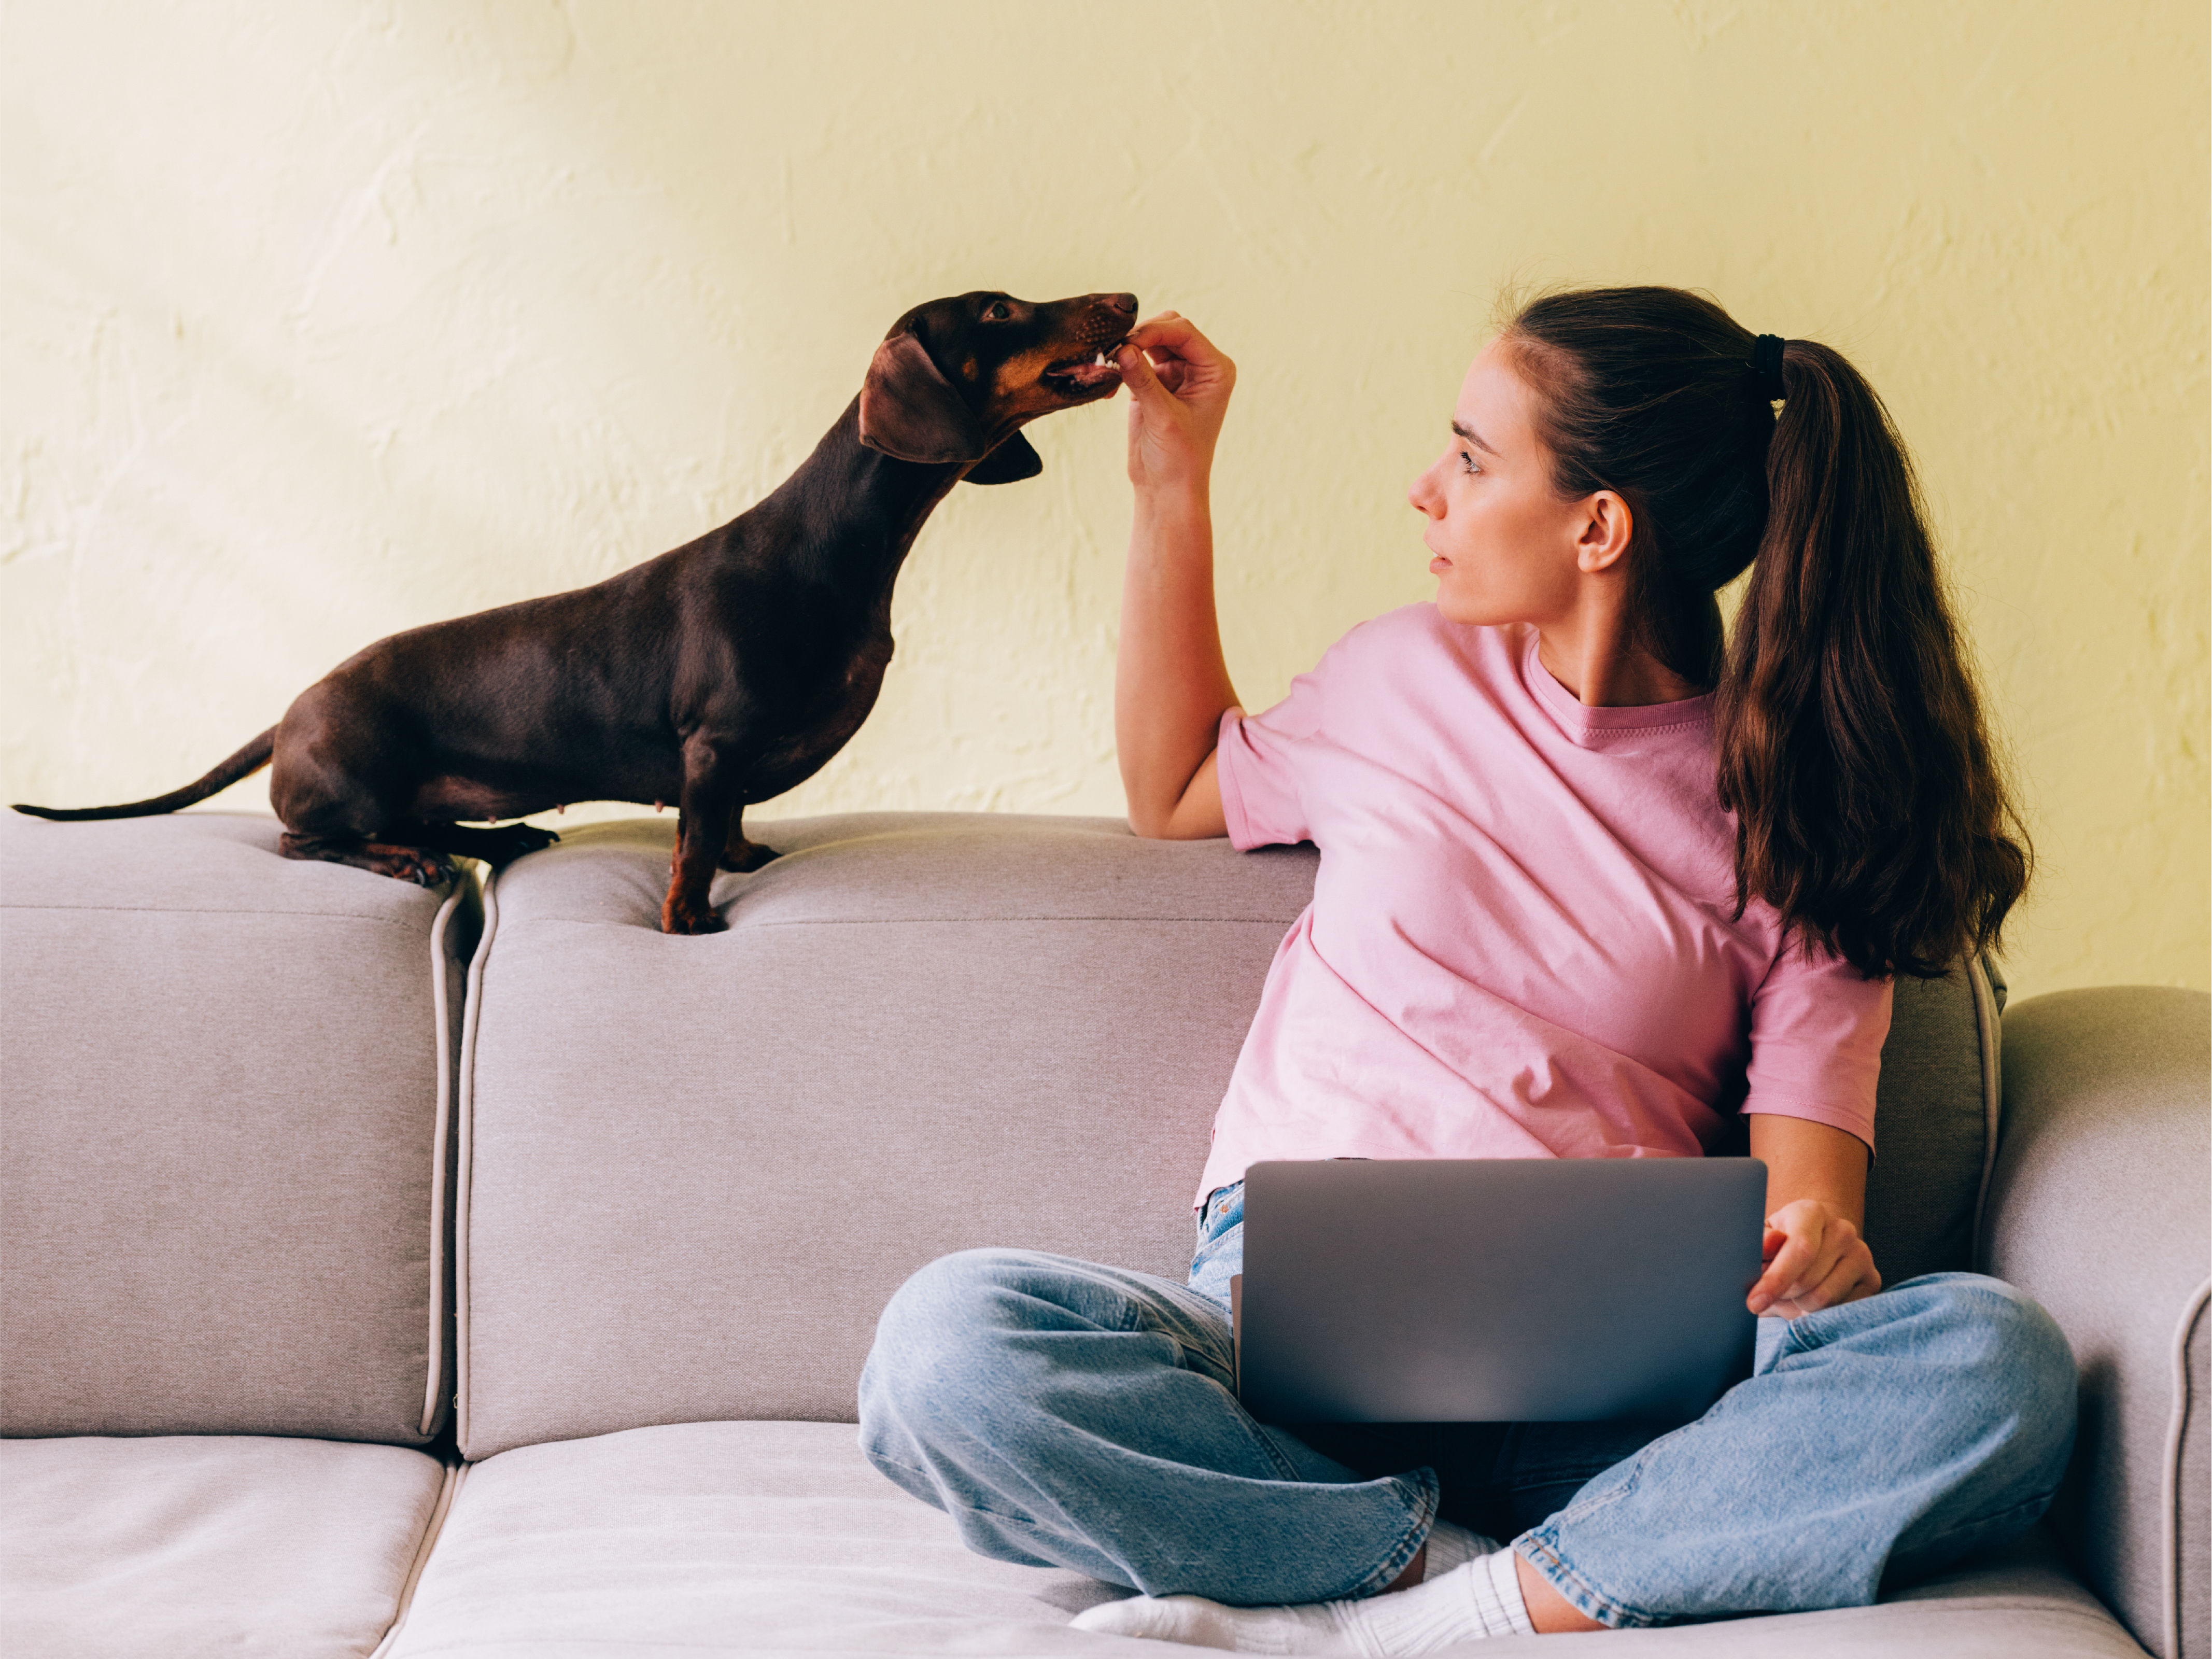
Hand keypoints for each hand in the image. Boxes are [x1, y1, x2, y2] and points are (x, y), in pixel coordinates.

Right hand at [1116, 312, 1235, 493]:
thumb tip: (1122, 348)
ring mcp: (1176, 373)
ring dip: (1128, 348)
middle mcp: (1199, 367)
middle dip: (1140, 335)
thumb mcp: (1163, 416)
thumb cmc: (1178, 458)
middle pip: (1167, 329)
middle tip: (1115, 350)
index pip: (1184, 332)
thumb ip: (1143, 379)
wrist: (1167, 488)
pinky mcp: (1154, 383)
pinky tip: (1111, 377)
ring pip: (1149, 341)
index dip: (1154, 330)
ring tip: (1109, 362)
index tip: (1127, 341)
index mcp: (1215, 370)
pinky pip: (1135, 360)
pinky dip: (1122, 363)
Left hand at [1748, 1198, 1880, 1318]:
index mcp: (1812, 1212)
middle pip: (1808, 1281)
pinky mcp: (1873, 1280)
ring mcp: (1862, 1254)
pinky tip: (1812, 1299)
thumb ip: (1760, 1243)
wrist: (1814, 1243)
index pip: (1800, 1249)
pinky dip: (1821, 1314)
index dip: (1776, 1279)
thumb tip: (1770, 1243)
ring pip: (1825, 1300)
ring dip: (1800, 1306)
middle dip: (1783, 1294)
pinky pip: (1842, 1311)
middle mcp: (1842, 1230)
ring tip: (1792, 1293)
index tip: (1754, 1302)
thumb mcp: (1761, 1240)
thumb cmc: (1779, 1244)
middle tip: (1773, 1291)